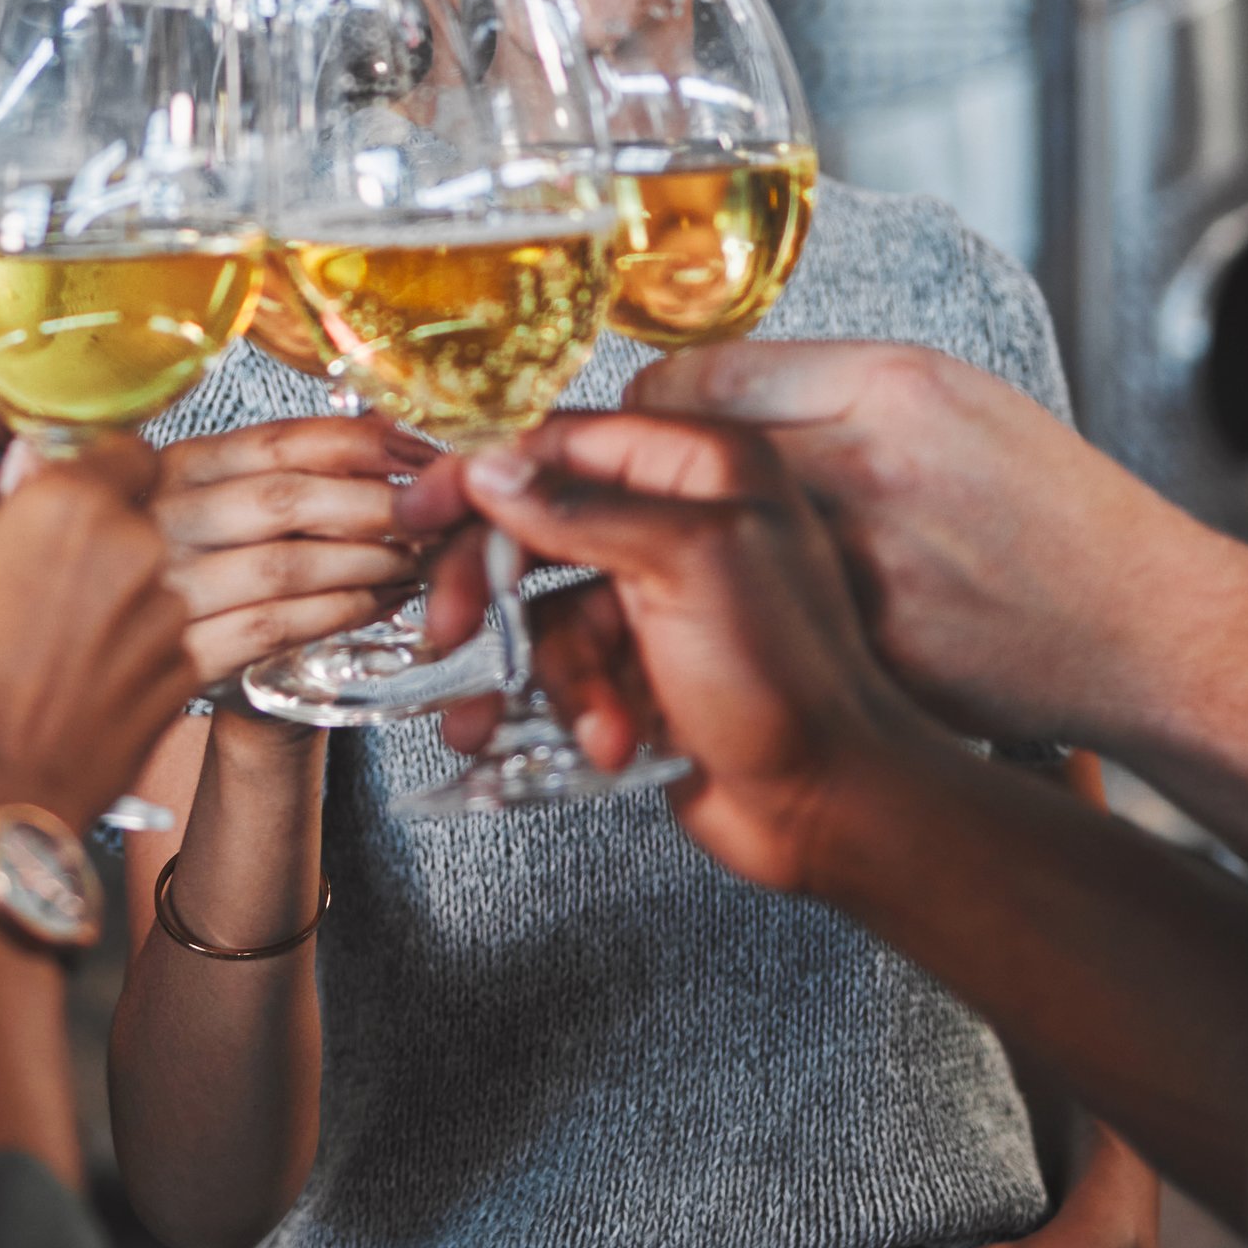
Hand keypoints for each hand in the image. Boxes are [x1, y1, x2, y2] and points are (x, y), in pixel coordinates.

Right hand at [0, 438, 197, 844]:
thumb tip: (21, 477)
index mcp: (65, 506)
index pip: (124, 449)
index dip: (108, 466)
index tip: (95, 480)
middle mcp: (133, 550)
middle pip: (169, 504)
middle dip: (143, 520)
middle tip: (105, 543)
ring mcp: (168, 616)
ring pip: (199, 566)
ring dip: (194, 568)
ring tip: (165, 591)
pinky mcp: (185, 677)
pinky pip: (211, 630)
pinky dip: (197, 630)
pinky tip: (176, 643)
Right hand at [148, 415, 431, 685]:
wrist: (118, 652)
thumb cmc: (188, 560)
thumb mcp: (213, 495)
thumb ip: (282, 465)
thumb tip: (384, 427)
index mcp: (175, 467)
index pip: (278, 440)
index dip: (362, 443)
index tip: (420, 454)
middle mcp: (164, 520)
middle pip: (286, 499)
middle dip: (375, 506)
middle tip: (432, 515)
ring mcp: (169, 588)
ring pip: (286, 567)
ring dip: (367, 564)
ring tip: (415, 563)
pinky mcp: (184, 652)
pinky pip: (275, 627)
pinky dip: (339, 613)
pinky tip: (378, 604)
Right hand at [401, 415, 934, 893]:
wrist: (826, 803)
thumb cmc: (787, 680)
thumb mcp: (684, 565)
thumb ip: (582, 510)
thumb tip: (493, 470)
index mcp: (702, 467)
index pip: (563, 443)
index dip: (484, 475)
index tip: (421, 511)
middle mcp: (676, 519)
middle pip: (535, 527)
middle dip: (491, 590)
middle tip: (450, 633)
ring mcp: (655, 594)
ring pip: (540, 610)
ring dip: (550, 675)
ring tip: (586, 720)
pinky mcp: (637, 664)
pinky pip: (562, 669)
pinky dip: (576, 707)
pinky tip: (608, 740)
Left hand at [627, 341, 1216, 749]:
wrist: (1143, 629)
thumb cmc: (1055, 511)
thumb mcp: (956, 396)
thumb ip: (832, 385)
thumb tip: (718, 389)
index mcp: (890, 387)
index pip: (699, 375)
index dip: (659, 404)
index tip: (657, 423)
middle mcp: (867, 468)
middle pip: (687, 461)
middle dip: (661, 480)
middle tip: (663, 497)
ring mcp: (862, 568)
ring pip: (709, 550)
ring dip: (695, 554)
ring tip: (717, 561)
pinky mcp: (863, 652)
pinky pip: (758, 623)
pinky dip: (748, 621)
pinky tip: (775, 622)